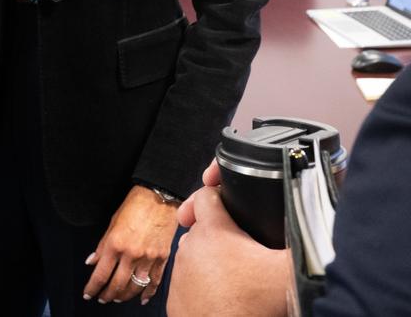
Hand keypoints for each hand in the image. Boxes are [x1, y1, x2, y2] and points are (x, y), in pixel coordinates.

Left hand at [83, 185, 178, 305]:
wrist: (159, 197)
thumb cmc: (134, 206)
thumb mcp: (112, 223)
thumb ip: (102, 245)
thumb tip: (92, 261)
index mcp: (115, 244)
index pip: (101, 274)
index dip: (92, 287)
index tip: (88, 294)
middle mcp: (132, 254)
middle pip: (117, 284)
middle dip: (107, 295)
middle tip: (102, 298)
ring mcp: (149, 258)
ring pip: (135, 286)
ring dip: (125, 296)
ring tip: (117, 298)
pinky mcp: (163, 258)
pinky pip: (154, 281)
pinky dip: (148, 293)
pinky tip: (141, 299)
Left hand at [170, 163, 291, 316]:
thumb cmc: (253, 306)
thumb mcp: (288, 272)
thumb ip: (306, 245)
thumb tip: (325, 231)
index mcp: (212, 231)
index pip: (206, 195)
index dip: (219, 194)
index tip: (230, 201)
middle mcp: (189, 246)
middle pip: (203, 226)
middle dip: (222, 232)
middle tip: (245, 249)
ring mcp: (179, 271)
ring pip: (196, 253)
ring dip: (213, 258)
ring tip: (238, 274)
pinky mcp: (175, 294)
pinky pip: (189, 279)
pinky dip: (204, 282)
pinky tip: (225, 291)